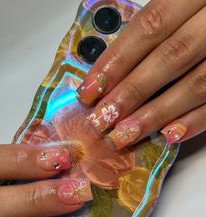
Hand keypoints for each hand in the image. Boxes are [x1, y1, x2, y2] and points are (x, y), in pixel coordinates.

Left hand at [77, 0, 205, 148]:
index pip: (150, 27)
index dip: (117, 60)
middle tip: (102, 120)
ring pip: (196, 83)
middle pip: (169, 57)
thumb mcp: (185, 4)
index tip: (90, 89)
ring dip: (156, 113)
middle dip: (131, 92)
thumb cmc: (204, 10)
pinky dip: (197, 120)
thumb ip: (158, 29)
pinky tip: (170, 135)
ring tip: (125, 134)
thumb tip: (114, 69)